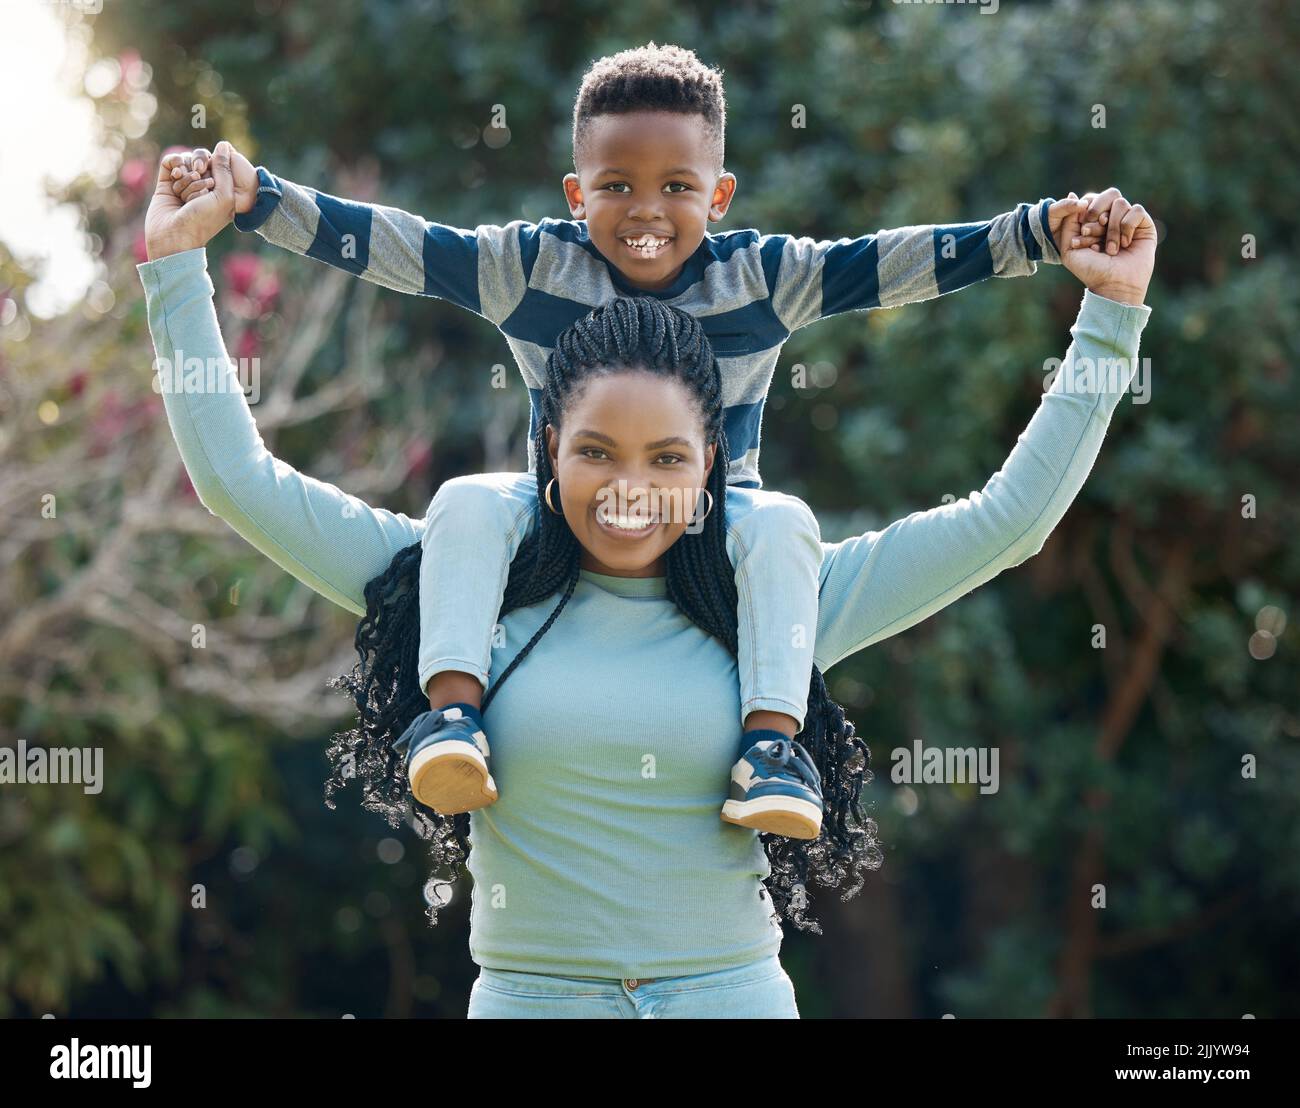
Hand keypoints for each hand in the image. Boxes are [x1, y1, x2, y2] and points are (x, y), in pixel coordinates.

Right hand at [165, 143, 257, 214]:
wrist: (174, 236)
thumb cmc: (203, 221)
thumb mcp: (223, 196)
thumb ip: (225, 170)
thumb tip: (223, 145)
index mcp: (220, 192)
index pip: (219, 165)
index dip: (215, 165)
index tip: (210, 180)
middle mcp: (202, 187)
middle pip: (202, 160)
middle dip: (200, 168)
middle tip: (197, 177)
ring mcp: (183, 185)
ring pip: (186, 162)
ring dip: (187, 174)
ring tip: (184, 191)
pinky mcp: (166, 184)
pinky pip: (170, 162)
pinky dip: (174, 164)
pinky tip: (176, 176)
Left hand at [1057, 189, 1155, 305]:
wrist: (1113, 284)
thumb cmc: (1090, 270)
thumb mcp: (1069, 247)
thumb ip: (1068, 222)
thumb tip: (1073, 194)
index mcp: (1095, 222)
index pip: (1091, 200)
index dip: (1086, 211)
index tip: (1083, 230)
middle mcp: (1112, 218)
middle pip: (1109, 194)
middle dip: (1097, 210)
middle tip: (1092, 230)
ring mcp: (1129, 220)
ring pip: (1121, 203)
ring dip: (1111, 228)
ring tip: (1110, 249)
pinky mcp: (1144, 224)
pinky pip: (1136, 210)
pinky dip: (1127, 227)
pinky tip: (1125, 244)